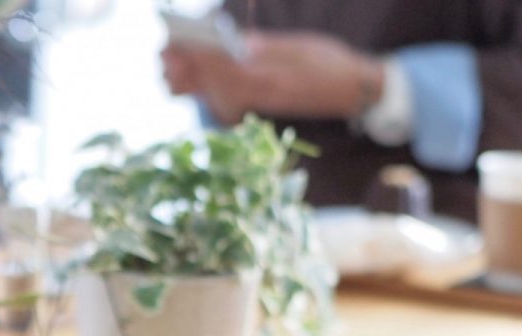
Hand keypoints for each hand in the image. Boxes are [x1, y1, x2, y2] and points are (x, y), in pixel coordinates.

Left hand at [162, 31, 382, 124]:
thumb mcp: (304, 47)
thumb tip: (238, 46)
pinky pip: (231, 102)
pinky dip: (210, 92)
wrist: (356, 91)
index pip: (228, 67)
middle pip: (217, 84)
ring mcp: (265, 103)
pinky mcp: (266, 104)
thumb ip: (270, 48)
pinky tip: (195, 83)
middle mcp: (266, 95)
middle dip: (189, 69)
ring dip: (194, 83)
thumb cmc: (333, 63)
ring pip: (220, 96)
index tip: (177, 44)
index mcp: (274, 77)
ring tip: (170, 68)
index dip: (200, 56)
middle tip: (164, 55)